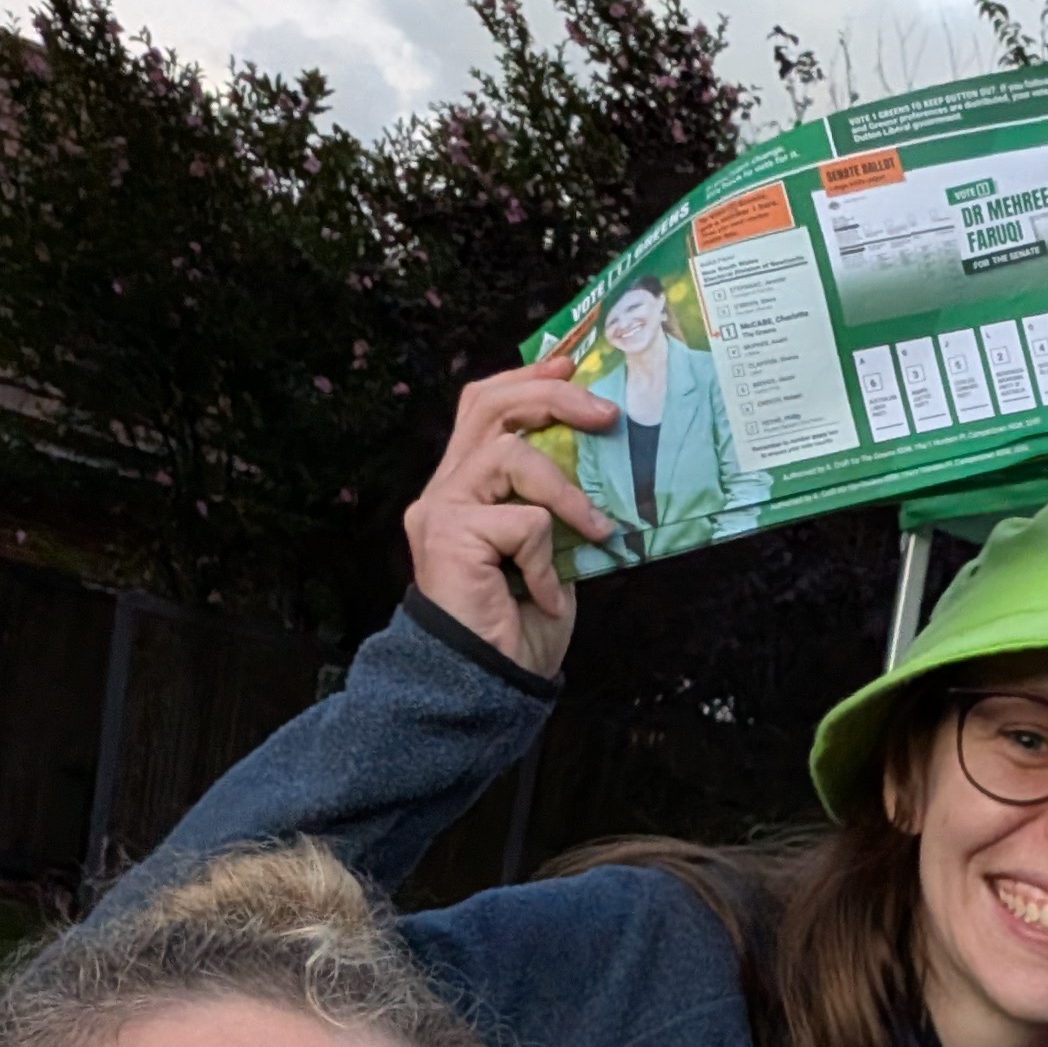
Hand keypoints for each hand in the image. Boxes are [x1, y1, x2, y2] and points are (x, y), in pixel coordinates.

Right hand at [402, 327, 616, 678]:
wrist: (488, 683)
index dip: (528, 379)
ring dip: (566, 492)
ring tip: (596, 531)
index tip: (573, 363)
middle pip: (489, 404)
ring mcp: (442, 508)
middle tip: (606, 415)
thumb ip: (559, 505)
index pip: (486, 405)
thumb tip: (605, 462)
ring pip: (510, 453)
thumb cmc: (521, 626)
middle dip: (551, 396)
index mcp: (468, 485)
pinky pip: (523, 522)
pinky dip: (548, 559)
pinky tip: (546, 594)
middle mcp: (446, 488)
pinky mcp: (448, 534)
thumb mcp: (555, 552)